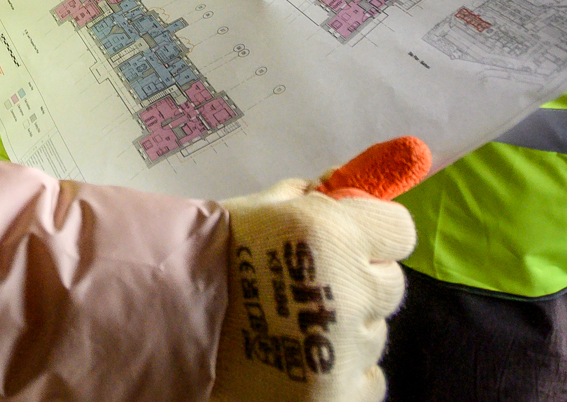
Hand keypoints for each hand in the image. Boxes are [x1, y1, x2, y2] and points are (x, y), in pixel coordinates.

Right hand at [214, 138, 429, 401]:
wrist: (166, 316)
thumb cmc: (211, 254)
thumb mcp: (262, 207)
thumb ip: (314, 196)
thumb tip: (352, 185)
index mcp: (333, 235)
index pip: (400, 229)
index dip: (375, 231)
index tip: (352, 238)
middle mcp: (349, 291)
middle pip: (390, 282)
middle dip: (360, 279)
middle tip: (313, 283)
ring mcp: (346, 349)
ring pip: (375, 331)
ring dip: (347, 325)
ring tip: (295, 323)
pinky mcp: (339, 393)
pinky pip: (369, 377)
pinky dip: (344, 368)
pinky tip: (305, 356)